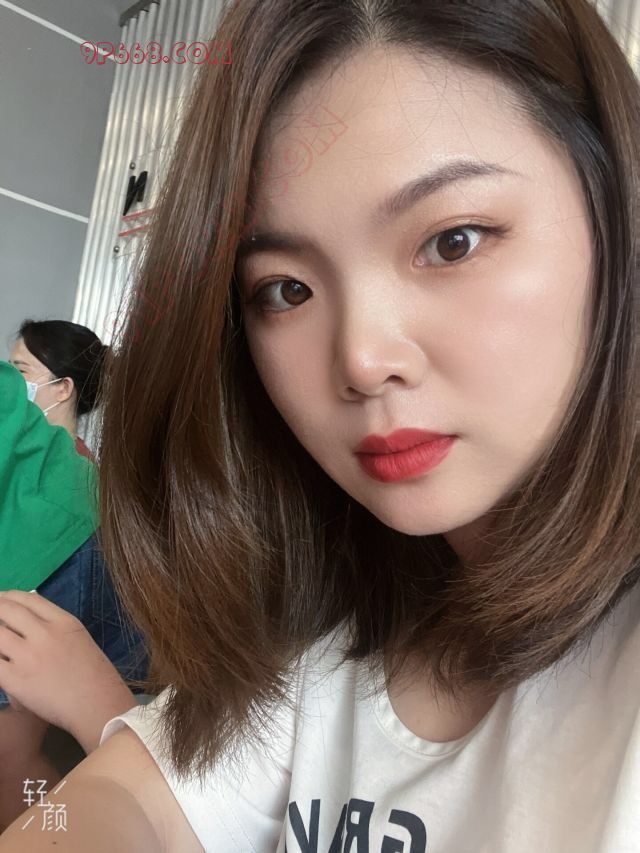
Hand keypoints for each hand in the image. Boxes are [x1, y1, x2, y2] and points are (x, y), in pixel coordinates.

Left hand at [0, 590, 138, 751]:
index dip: (9, 596)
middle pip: (8, 611)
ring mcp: (29, 656)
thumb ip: (56, 627)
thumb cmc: (94, 675)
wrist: (97, 704)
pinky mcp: (16, 679)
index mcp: (63, 622)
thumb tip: (27, 621)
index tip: (1, 598)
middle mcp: (45, 633)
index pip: (30, 599)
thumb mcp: (79, 638)